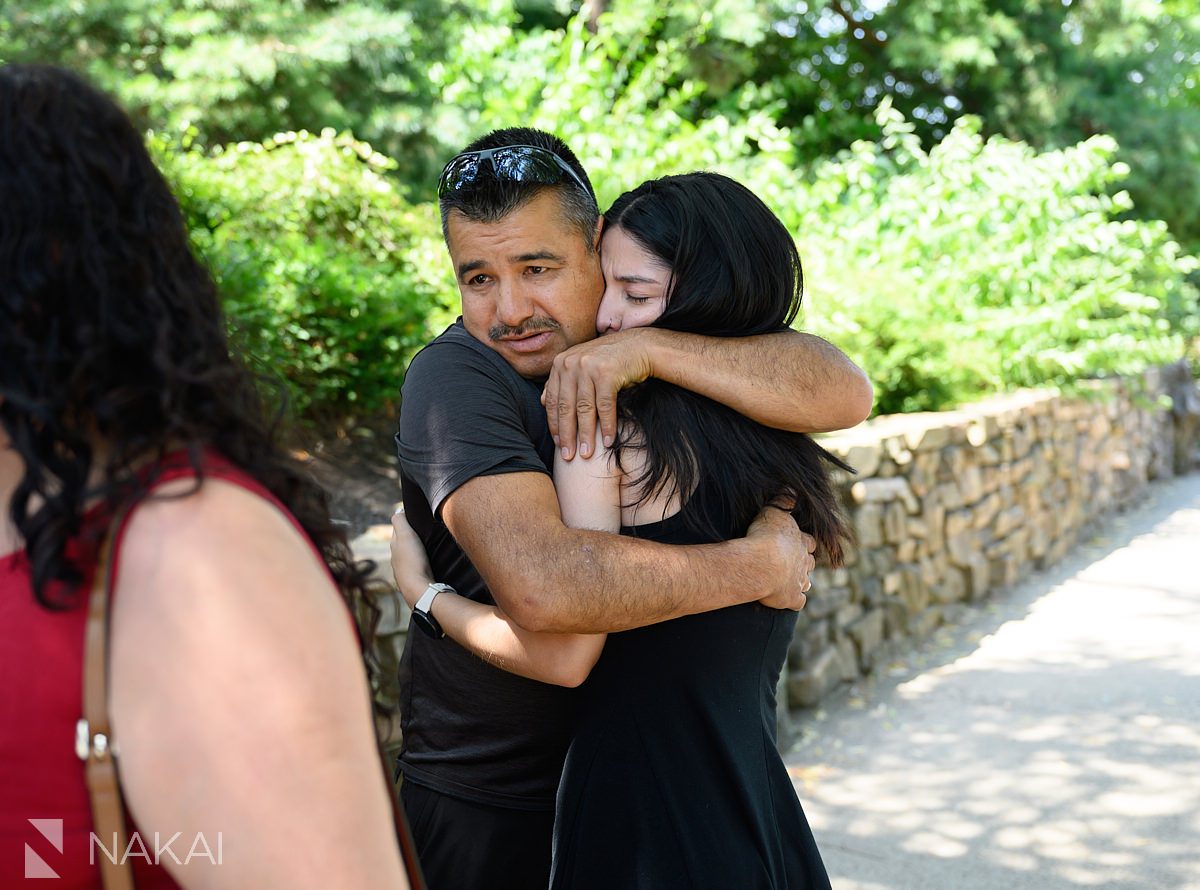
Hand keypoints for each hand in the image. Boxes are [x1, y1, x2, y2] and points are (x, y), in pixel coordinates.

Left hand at [389, 506, 433, 607]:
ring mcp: (404, 571)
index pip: (398, 530)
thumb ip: (400, 522)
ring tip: (427, 546)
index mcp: (394, 546)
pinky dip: (420, 562)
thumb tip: (397, 510)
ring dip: (415, 551)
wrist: (419, 589)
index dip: (405, 522)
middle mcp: (397, 559)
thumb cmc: (412, 561)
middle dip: (410, 537)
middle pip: (403, 544)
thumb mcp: (405, 536)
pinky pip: (416, 567)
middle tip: (423, 530)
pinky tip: (427, 563)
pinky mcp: (414, 580)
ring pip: (409, 556)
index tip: (415, 517)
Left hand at [542, 329, 654, 460]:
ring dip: (586, 435)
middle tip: (568, 457)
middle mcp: (571, 363)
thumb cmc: (608, 360)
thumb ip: (561, 381)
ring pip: (584, 409)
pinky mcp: (607, 372)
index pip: (553, 400)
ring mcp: (588, 367)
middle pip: (566, 407)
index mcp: (561, 363)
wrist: (639, 346)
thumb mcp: (580, 366)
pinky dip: (606, 426)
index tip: (558, 445)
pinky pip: (605, 406)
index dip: (555, 425)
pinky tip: (608, 441)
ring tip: (586, 454)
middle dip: (567, 435)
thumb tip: (542, 401)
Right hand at [747, 506, 815, 610]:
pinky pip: (798, 602)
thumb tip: (792, 485)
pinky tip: (788, 600)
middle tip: (793, 562)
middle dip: (804, 562)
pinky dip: (794, 600)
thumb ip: (784, 498)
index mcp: (801, 541)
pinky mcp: (791, 598)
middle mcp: (804, 561)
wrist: (761, 563)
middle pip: (810, 562)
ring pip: (806, 582)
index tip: (799, 542)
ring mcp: (799, 581)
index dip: (804, 542)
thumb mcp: (774, 510)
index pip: (809, 542)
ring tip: (791, 580)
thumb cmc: (765, 535)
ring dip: (801, 580)